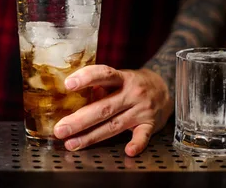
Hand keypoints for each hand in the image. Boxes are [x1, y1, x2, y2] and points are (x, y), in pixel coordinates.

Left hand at [53, 65, 172, 156]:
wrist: (165, 89)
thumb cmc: (133, 84)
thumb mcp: (119, 78)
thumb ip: (100, 86)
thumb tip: (73, 97)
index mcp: (122, 78)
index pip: (103, 74)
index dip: (86, 78)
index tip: (68, 84)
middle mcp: (132, 93)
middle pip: (104, 107)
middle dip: (79, 120)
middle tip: (60, 129)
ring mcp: (142, 110)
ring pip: (114, 125)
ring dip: (91, 136)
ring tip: (72, 143)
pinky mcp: (150, 124)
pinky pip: (143, 135)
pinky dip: (137, 144)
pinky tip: (128, 151)